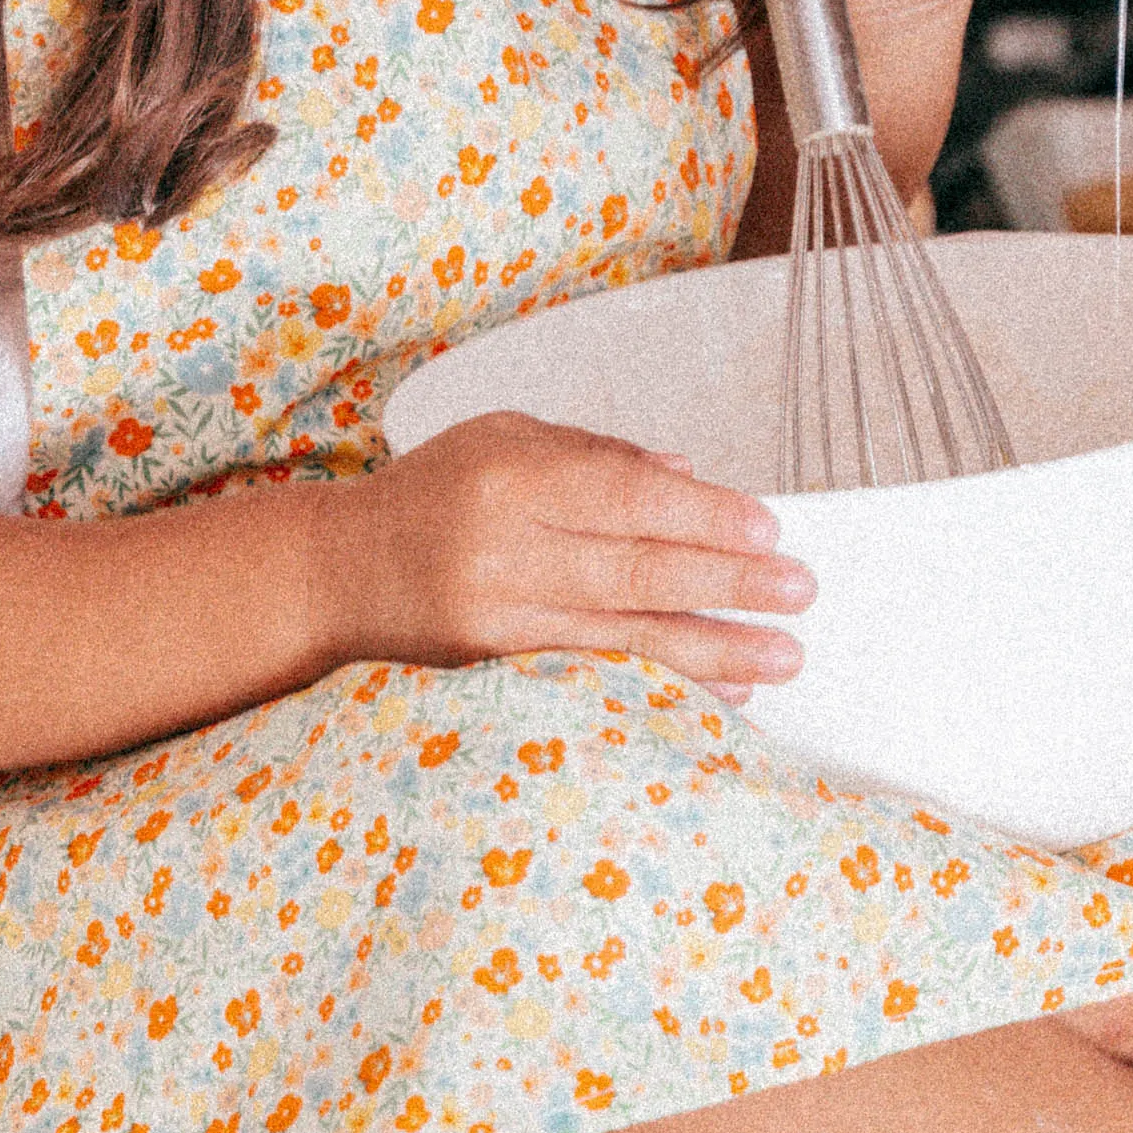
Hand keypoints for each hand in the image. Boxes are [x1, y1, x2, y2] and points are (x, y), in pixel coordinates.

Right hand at [343, 410, 810, 696]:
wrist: (336, 572)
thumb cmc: (432, 494)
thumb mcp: (505, 439)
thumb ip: (598, 454)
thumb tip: (690, 478)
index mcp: (513, 473)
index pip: (628, 495)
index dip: (704, 514)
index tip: (768, 529)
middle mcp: (503, 545)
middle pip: (636, 568)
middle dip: (728, 583)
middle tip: (797, 593)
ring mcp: (497, 613)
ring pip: (623, 633)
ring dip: (712, 649)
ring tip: (780, 656)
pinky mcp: (493, 665)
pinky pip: (595, 674)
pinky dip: (661, 683)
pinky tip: (716, 693)